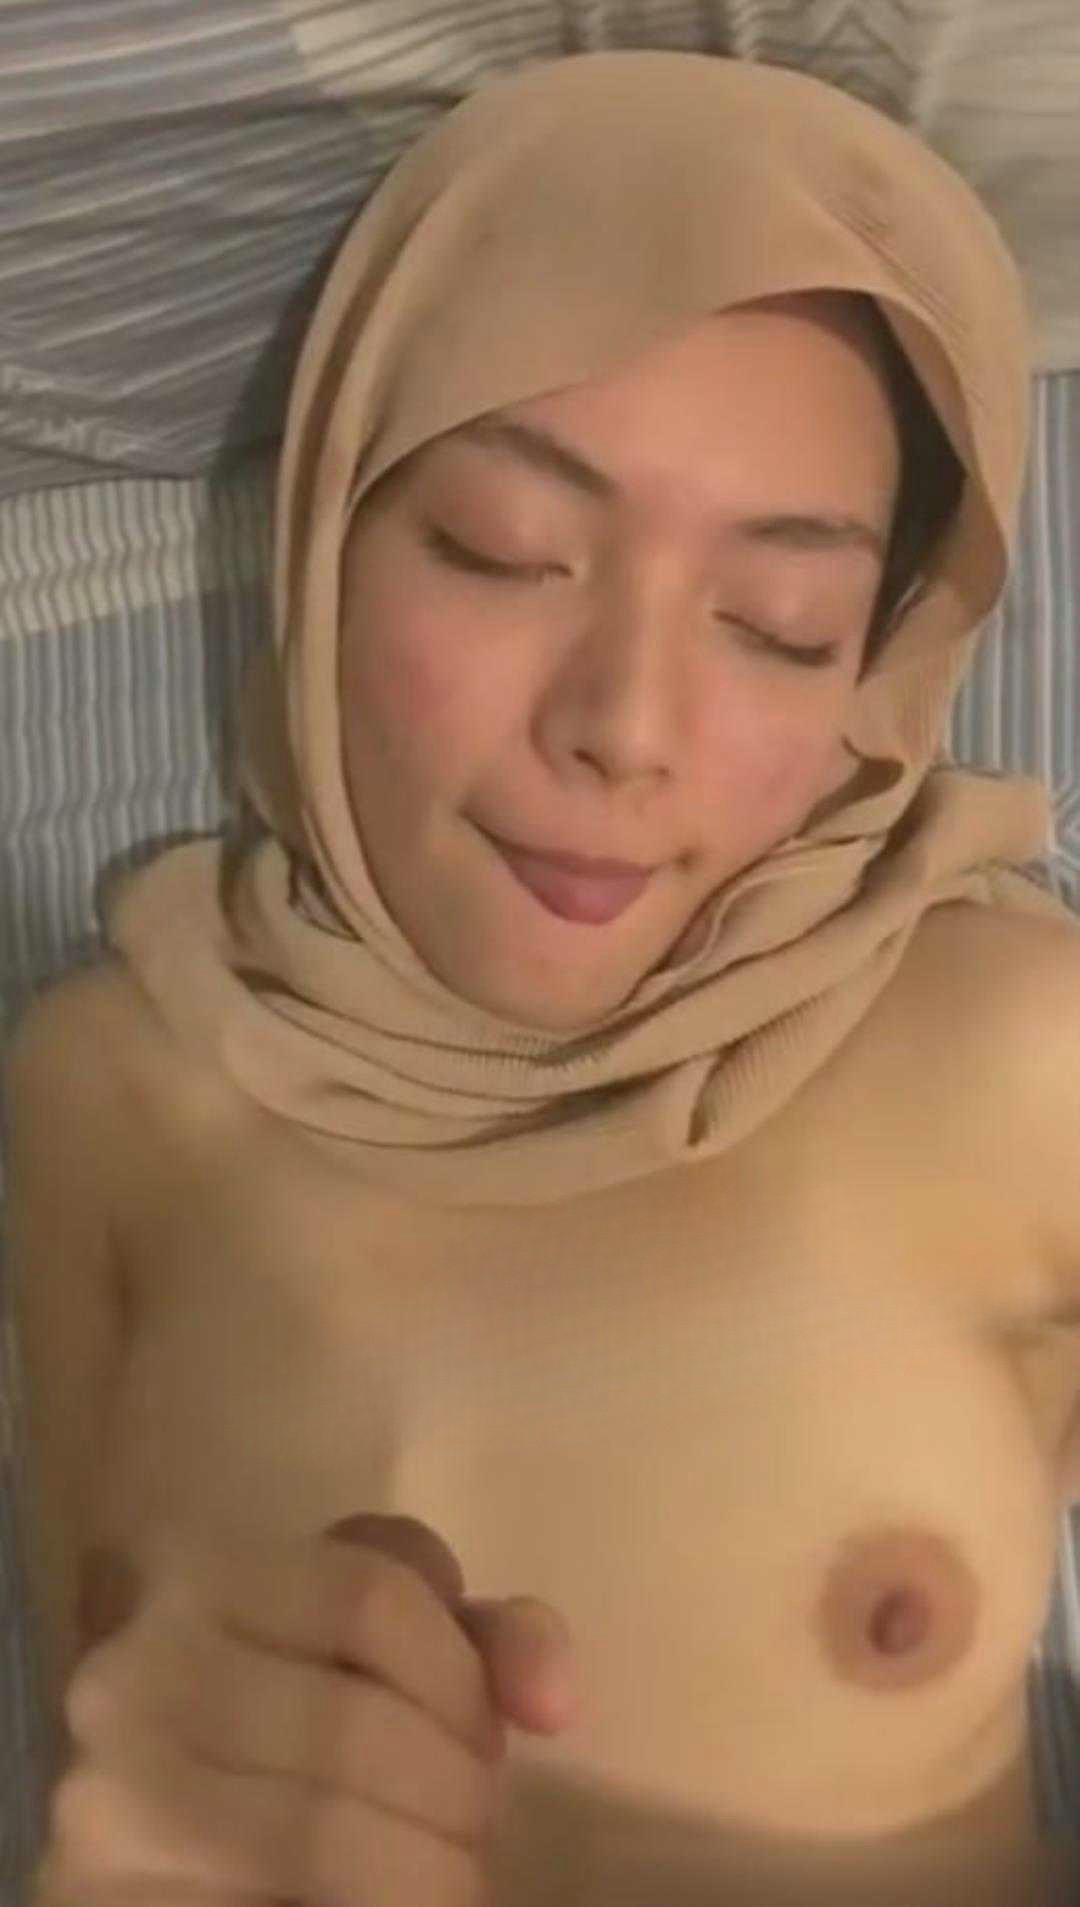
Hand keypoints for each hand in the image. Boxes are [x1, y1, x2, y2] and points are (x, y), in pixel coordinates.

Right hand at [37, 1513, 577, 1905]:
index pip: (373, 1594)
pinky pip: (281, 1898)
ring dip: (427, 1875)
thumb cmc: (304, 1729)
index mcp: (187, 1569)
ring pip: (322, 1833)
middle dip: (455, 1791)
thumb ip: (477, 1641)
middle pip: (359, 1723)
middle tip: (470, 1828)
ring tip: (445, 1880)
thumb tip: (555, 1699)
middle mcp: (125, 1671)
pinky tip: (385, 1905)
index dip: (462, 1675)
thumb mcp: (386, 1655)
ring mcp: (102, 1799)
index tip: (488, 1734)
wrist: (175, 1858)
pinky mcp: (108, 1899)